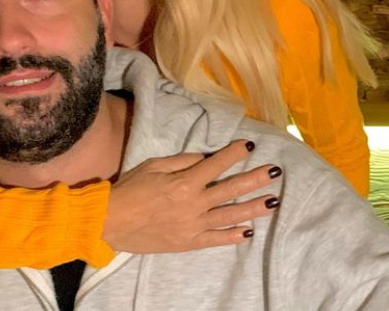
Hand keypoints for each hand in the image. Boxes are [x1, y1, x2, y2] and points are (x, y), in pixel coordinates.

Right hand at [102, 140, 280, 253]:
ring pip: (230, 215)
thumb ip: (181, 161)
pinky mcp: (189, 242)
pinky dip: (232, 236)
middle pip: (230, 189)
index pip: (216, 164)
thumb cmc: (130, 188)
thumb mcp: (153, 165)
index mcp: (185, 182)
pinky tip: (248, 232)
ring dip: (253, 208)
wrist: (112, 222)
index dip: (234, 154)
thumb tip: (204, 158)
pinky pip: (216, 239)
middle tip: (275, 172)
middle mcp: (194, 203)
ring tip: (273, 202)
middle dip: (255, 179)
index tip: (250, 146)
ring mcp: (194, 225)